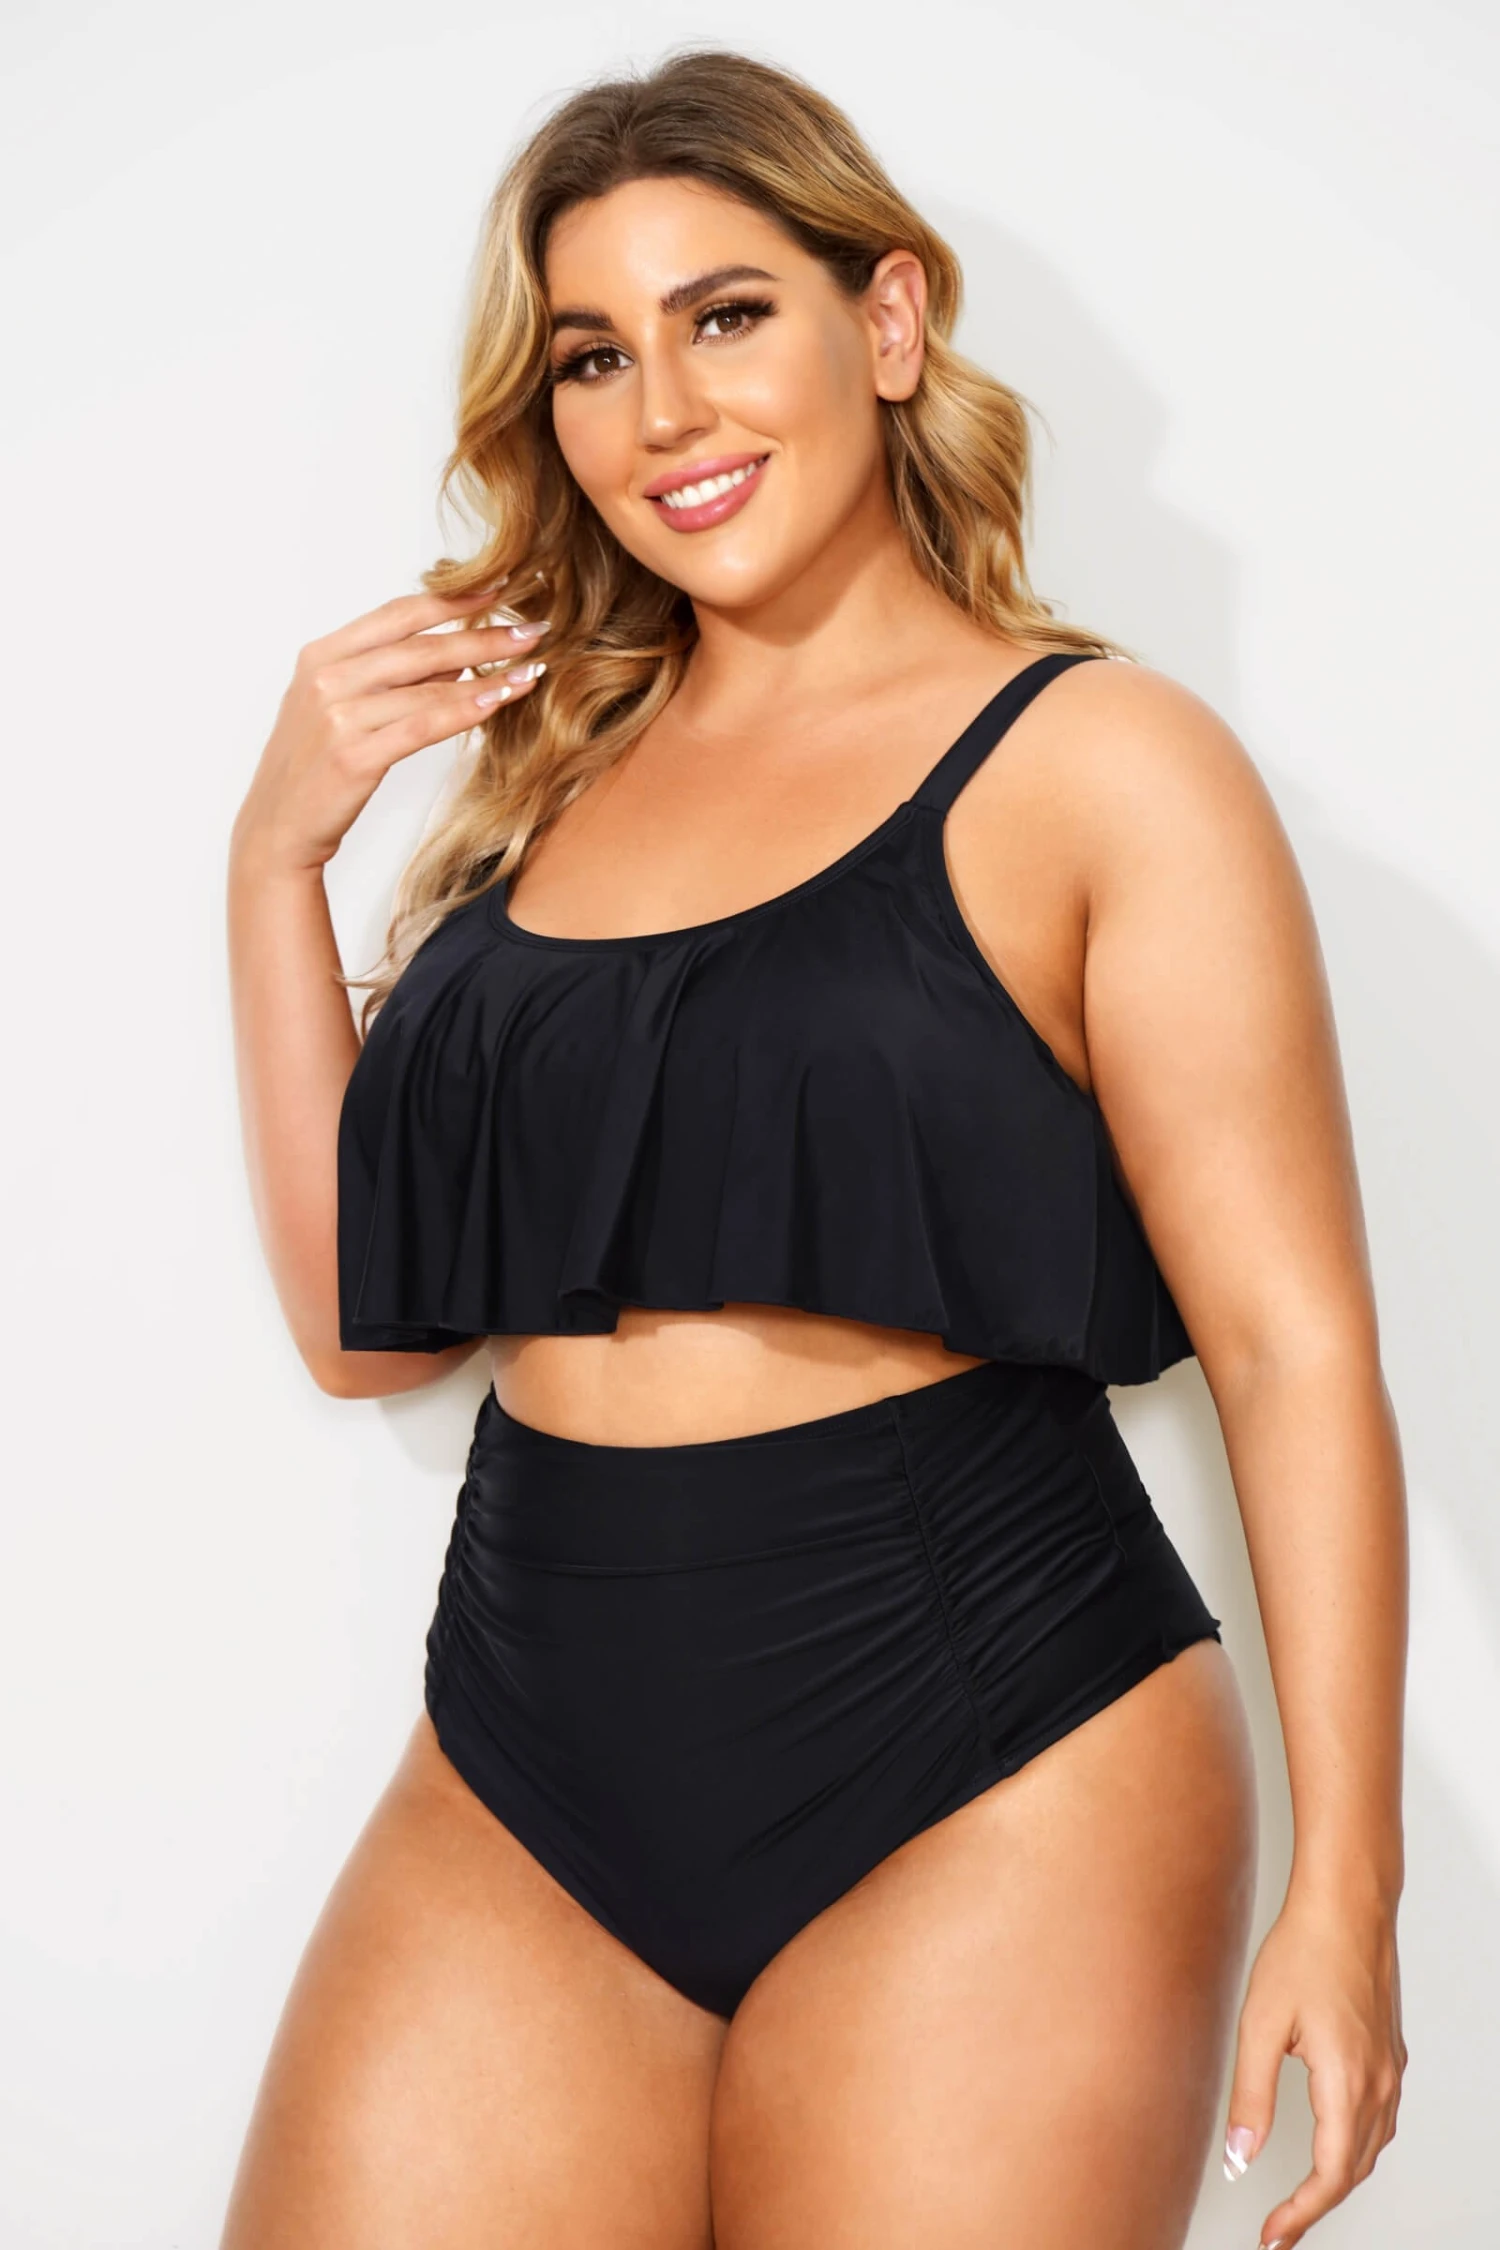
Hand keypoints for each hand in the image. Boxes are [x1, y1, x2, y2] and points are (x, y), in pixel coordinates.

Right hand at [232, 583, 549, 873]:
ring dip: (487, 674)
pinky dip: (468, 710)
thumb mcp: (339, 708)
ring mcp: (338, 716)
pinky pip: (424, 725)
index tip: (500, 590)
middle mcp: (327, 678)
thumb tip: (453, 656)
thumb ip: (389, 678)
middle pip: (421, 646)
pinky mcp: (354, 755)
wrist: (277, 827)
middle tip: (534, 630)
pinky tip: (501, 699)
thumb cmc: (312, 769)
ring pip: (428, 685)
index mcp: (321, 656)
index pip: (398, 615)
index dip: (453, 600)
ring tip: (531, 669)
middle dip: (484, 636)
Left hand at [1221, 1884, 1405, 2246]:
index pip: (1329, 2177)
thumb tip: (1239, 2155)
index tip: (1273, 2237)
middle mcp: (1379, 2084)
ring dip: (1339, 2179)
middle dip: (1316, 2206)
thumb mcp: (1260, 2024)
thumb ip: (1249, 2096)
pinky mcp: (1390, 2053)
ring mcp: (1391, 2069)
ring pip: (1371, 2148)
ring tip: (1302, 2198)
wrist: (1347, 1904)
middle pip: (1352, 2171)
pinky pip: (1380, 2120)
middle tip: (1280, 2228)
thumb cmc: (1304, 1950)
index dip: (1300, 2215)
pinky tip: (1335, 2143)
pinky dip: (1356, 2147)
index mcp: (1347, 2085)